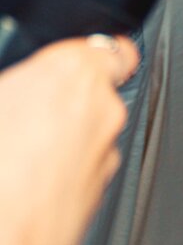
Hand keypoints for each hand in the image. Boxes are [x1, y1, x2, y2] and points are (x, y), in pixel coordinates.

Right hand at [0, 34, 137, 244]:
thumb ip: (13, 89)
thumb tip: (14, 96)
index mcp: (73, 71)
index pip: (107, 46)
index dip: (89, 57)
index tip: (69, 66)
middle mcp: (102, 109)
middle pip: (98, 94)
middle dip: (68, 106)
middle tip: (25, 120)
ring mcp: (104, 156)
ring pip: (91, 138)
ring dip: (66, 146)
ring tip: (17, 163)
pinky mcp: (99, 198)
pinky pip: (84, 176)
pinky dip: (64, 180)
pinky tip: (25, 192)